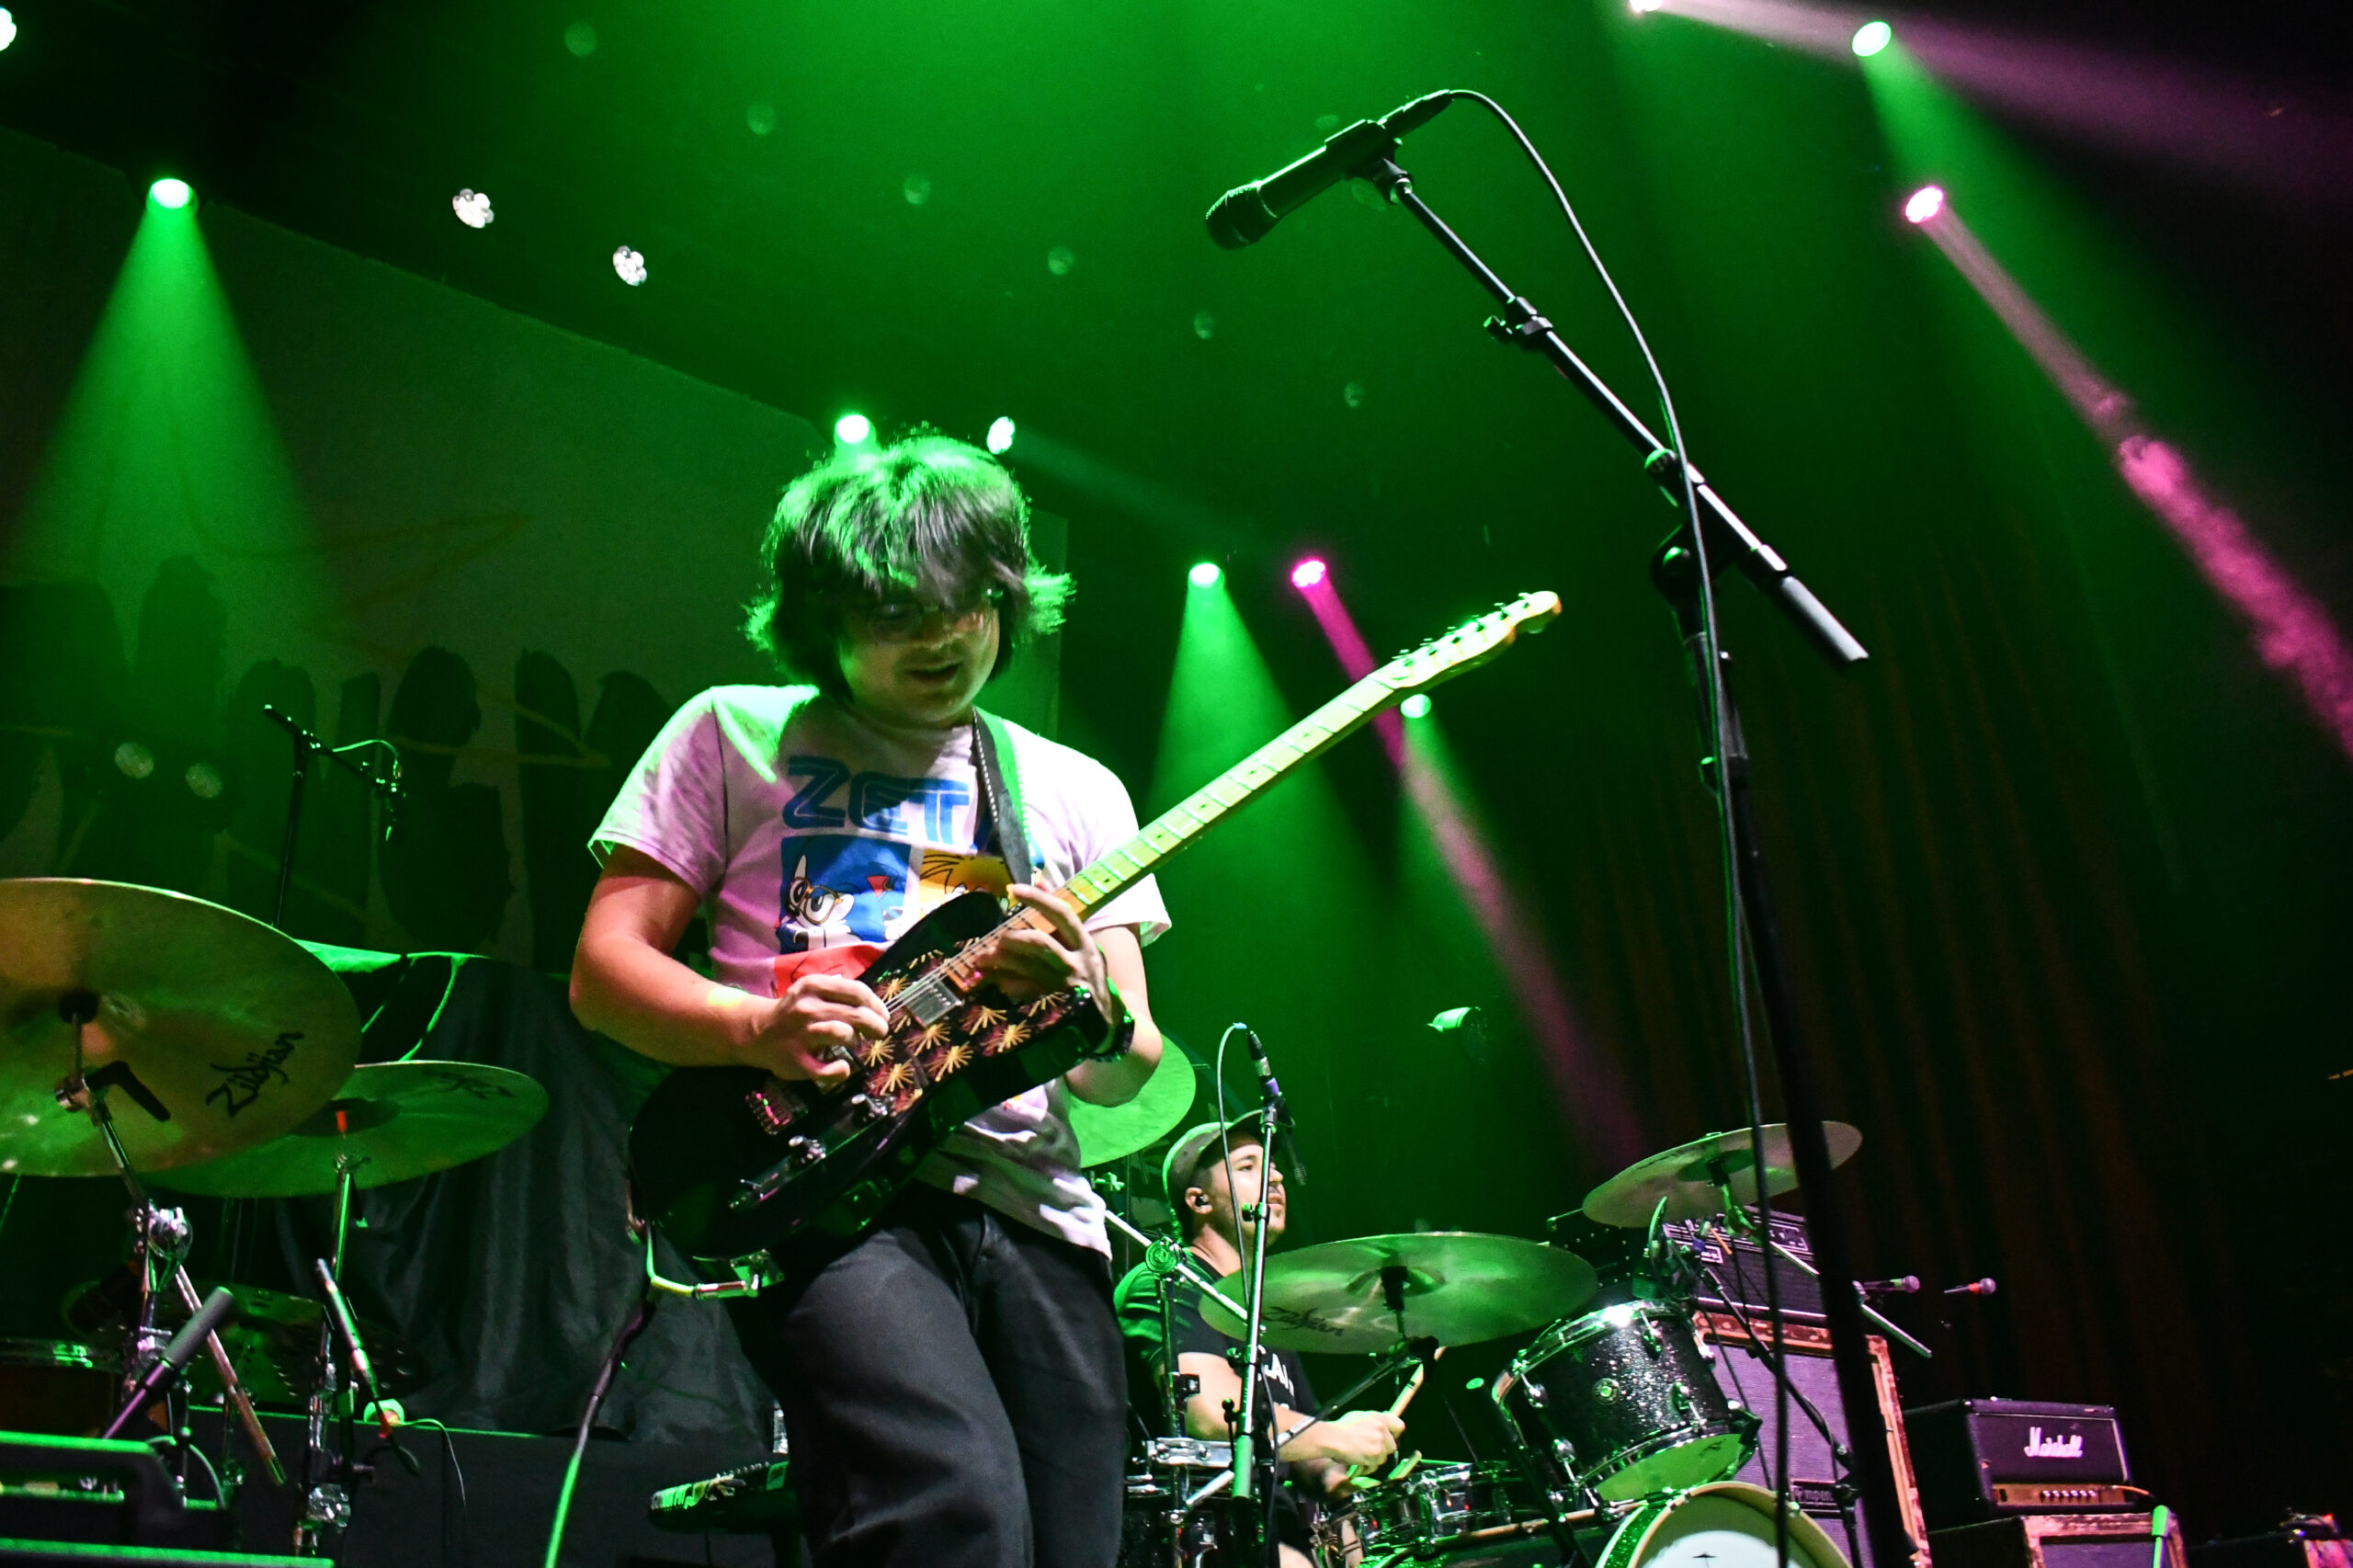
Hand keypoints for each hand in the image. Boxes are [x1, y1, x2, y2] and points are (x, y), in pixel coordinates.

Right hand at [742, 973, 887, 1084]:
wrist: (759, 1033)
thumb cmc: (796, 1012)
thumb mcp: (813, 991)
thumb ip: (840, 992)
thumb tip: (874, 1005)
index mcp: (813, 986)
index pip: (856, 991)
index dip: (876, 1005)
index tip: (883, 1015)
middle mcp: (806, 1008)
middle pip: (854, 1013)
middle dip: (874, 1024)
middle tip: (880, 1032)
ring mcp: (800, 1035)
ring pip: (841, 1033)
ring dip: (855, 1039)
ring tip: (855, 1043)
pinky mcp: (796, 1061)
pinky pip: (826, 1069)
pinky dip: (839, 1070)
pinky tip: (842, 1067)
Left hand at [977, 885, 1114, 1021]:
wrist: (1106, 1020)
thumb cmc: (1090, 973)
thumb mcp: (1082, 943)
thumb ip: (1061, 914)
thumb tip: (1040, 880)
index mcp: (1084, 944)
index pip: (1062, 914)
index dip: (1038, 900)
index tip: (1014, 889)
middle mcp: (1075, 963)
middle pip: (1040, 943)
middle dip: (1013, 937)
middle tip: (996, 937)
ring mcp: (1063, 986)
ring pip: (1027, 967)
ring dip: (1000, 960)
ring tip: (982, 957)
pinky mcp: (1052, 1005)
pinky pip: (1023, 992)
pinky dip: (1006, 984)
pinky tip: (994, 980)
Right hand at [1302, 1409, 1403, 1471]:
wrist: (1332, 1438)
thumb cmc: (1341, 1428)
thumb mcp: (1360, 1417)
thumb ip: (1374, 1422)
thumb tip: (1383, 1426)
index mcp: (1379, 1417)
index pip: (1399, 1426)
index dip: (1394, 1434)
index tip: (1390, 1438)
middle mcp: (1382, 1429)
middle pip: (1392, 1446)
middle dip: (1383, 1451)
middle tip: (1371, 1451)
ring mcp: (1379, 1443)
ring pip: (1383, 1458)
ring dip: (1374, 1460)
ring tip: (1360, 1456)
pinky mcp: (1374, 1455)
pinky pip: (1375, 1466)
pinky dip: (1367, 1467)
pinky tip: (1357, 1461)